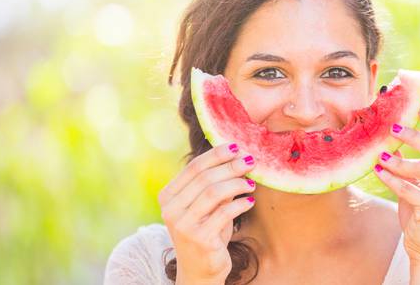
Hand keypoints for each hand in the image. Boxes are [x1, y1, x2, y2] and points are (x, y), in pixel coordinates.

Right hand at [158, 143, 256, 283]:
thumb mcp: (208, 206)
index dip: (217, 154)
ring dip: (237, 184)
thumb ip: (216, 185)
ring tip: (251, 184)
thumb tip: (238, 157)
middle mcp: (171, 210)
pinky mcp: (199, 238)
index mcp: (168, 196)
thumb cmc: (205, 233)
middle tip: (250, 162)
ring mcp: (183, 225)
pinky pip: (225, 213)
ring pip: (215, 192)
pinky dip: (241, 204)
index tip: (237, 147)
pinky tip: (250, 201)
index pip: (194, 167)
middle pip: (205, 177)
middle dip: (231, 166)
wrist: (200, 271)